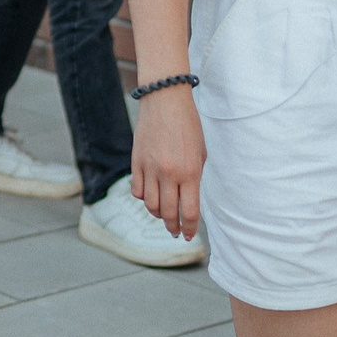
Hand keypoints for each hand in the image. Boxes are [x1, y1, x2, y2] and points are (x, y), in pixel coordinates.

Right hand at [128, 86, 205, 241]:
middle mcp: (169, 174)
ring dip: (158, 215)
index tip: (188, 235)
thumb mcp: (200, 153)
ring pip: (150, 205)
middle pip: (168, 213)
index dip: (189, 228)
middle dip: (173, 227)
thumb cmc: (188, 125)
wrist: (165, 101)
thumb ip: (193, 178)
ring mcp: (150, 169)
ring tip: (163, 215)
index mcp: (190, 173)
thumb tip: (187, 200)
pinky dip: (143, 198)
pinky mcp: (136, 162)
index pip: (189, 212)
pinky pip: (137, 190)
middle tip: (175, 232)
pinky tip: (150, 196)